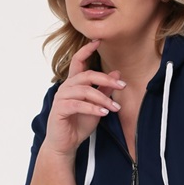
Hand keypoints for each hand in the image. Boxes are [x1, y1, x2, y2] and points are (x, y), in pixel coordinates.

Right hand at [44, 40, 126, 157]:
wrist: (66, 144)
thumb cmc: (79, 124)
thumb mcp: (97, 105)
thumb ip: (104, 89)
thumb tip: (117, 74)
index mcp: (74, 84)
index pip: (78, 61)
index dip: (86, 50)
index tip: (98, 41)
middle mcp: (66, 88)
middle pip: (86, 75)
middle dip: (106, 79)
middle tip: (123, 86)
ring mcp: (62, 98)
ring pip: (84, 90)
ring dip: (102, 98)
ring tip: (115, 108)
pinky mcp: (60, 110)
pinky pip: (78, 105)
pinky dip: (93, 108)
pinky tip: (104, 113)